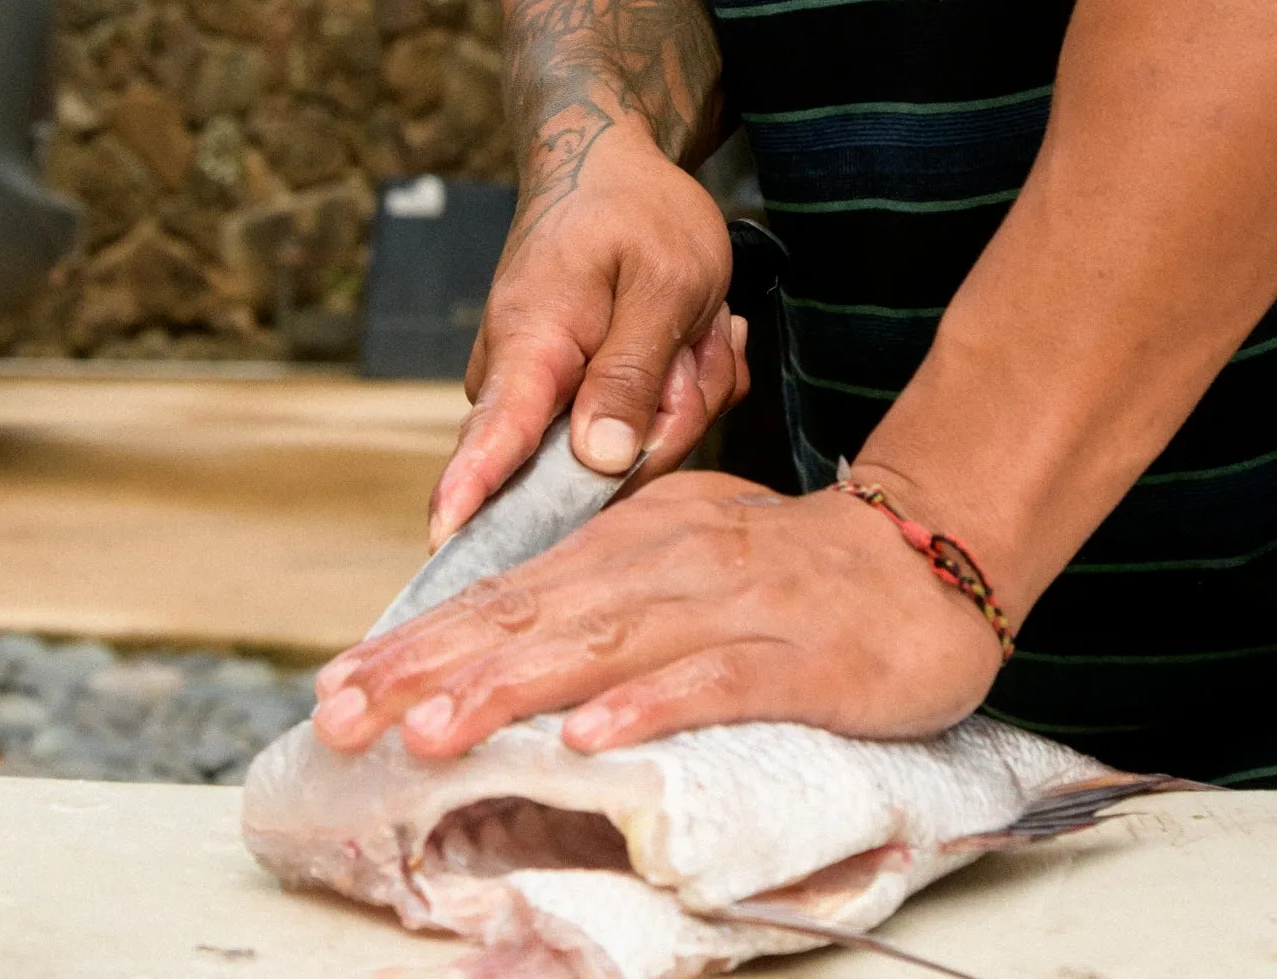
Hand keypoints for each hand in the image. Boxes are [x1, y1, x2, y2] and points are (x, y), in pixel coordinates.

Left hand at [312, 473, 1004, 758]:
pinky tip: (594, 736)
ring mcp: (736, 604)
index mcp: (640, 540)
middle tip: (347, 712)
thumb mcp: (687, 564)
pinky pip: (719, 681)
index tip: (339, 685)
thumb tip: (497, 643)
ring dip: (516, 685)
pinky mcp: (800, 654)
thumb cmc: (801, 575)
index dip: (423, 639)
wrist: (937, 545)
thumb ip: (603, 598)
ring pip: (610, 643)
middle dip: (435, 665)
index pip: (513, 592)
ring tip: (436, 727)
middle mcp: (673, 562)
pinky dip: (654, 705)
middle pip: (539, 615)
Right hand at [428, 130, 744, 547]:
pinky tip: (688, 338)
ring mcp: (546, 401)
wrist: (606, 168)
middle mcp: (521, 385)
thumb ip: (633, 372)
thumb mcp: (665, 279)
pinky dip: (684, 387)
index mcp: (532, 345)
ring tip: (690, 322)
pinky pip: (646, 435)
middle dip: (676, 410)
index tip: (442, 543)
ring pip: (638, 452)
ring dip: (688, 388)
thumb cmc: (636, 212)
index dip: (473, 494)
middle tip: (698, 333)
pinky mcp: (571, 408)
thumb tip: (599, 463)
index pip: (495, 434)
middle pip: (604, 468)